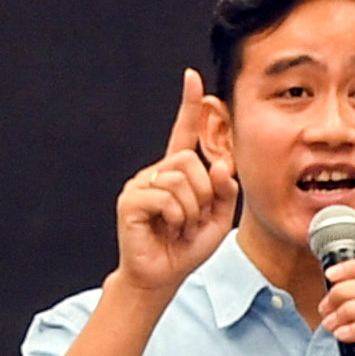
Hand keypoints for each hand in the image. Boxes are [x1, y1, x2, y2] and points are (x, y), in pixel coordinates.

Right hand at [112, 74, 241, 300]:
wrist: (161, 277)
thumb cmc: (186, 248)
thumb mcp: (218, 218)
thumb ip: (225, 191)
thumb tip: (221, 165)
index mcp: (177, 173)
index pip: (183, 132)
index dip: (189, 105)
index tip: (192, 77)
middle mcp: (156, 173)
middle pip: (190, 161)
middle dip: (203, 193)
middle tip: (194, 219)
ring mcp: (140, 185)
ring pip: (180, 180)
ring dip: (190, 210)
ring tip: (180, 227)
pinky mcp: (130, 201)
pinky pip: (165, 198)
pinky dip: (176, 218)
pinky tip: (167, 230)